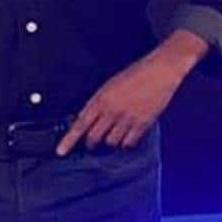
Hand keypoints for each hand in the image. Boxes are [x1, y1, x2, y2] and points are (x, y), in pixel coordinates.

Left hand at [58, 51, 188, 154]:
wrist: (161, 71)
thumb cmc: (137, 73)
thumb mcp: (110, 84)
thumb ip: (98, 101)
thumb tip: (87, 117)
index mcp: (102, 99)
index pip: (80, 124)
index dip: (69, 140)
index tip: (61, 151)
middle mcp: (113, 111)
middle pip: (94, 137)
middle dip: (91, 142)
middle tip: (92, 141)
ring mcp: (128, 119)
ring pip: (111, 142)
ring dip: (109, 140)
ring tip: (114, 133)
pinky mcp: (143, 124)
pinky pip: (129, 143)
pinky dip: (125, 142)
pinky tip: (127, 135)